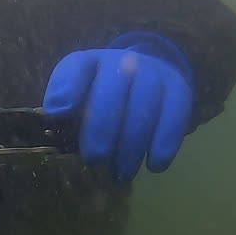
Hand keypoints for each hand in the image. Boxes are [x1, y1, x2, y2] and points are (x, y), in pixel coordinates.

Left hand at [43, 31, 193, 181]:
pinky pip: (175, 117)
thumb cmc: (102, 93)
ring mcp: (154, 73)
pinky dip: (164, 144)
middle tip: (94, 159)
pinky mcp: (179, 89)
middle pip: (112, 94)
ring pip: (144, 109)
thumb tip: (56, 110)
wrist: (146, 74)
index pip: (76, 69)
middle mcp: (124, 61)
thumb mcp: (78, 92)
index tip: (61, 113)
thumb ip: (63, 99)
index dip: (67, 89)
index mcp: (91, 62)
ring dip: (131, 147)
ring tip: (122, 173)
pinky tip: (154, 165)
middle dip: (101, 130)